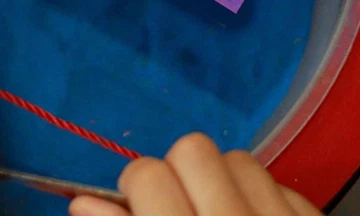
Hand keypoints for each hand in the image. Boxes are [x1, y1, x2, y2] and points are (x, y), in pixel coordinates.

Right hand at [69, 134, 321, 215]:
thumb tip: (82, 201)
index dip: (131, 191)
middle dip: (174, 177)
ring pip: (236, 158)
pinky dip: (259, 198)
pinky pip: (277, 180)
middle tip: (171, 209)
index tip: (132, 205)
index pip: (146, 175)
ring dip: (218, 182)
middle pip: (193, 150)